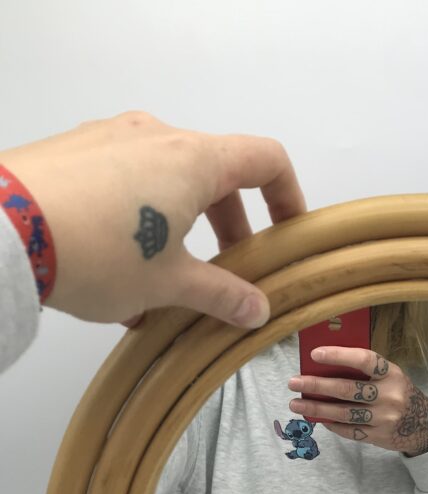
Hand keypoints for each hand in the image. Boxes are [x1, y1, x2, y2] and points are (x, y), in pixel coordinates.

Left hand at [0, 111, 305, 328]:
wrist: (4, 228)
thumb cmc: (103, 251)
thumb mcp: (169, 284)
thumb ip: (221, 295)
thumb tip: (257, 310)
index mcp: (195, 159)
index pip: (265, 159)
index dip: (288, 196)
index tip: (288, 234)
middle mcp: (157, 137)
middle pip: (214, 176)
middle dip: (228, 229)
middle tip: (227, 277)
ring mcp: (110, 139)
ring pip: (165, 185)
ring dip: (179, 233)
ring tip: (164, 290)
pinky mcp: (73, 154)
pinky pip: (124, 185)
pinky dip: (138, 224)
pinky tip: (119, 279)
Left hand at [288, 346, 427, 456]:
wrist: (425, 426)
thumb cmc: (399, 393)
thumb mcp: (391, 377)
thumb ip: (366, 372)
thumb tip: (325, 368)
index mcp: (391, 373)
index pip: (364, 360)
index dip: (339, 356)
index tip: (315, 354)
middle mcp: (389, 395)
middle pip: (347, 389)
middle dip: (316, 386)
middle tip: (293, 383)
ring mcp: (384, 418)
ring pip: (343, 413)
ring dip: (316, 409)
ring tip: (296, 404)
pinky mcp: (378, 436)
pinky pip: (349, 431)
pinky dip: (332, 424)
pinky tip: (319, 419)